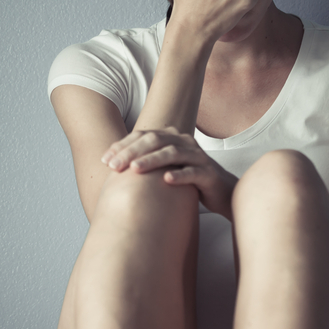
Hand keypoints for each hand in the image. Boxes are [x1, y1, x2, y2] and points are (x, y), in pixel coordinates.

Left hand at [101, 127, 236, 220]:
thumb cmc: (189, 179)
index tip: (105, 160)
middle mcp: (185, 142)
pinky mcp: (209, 174)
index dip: (123, 146)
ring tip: (134, 169)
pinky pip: (193, 172)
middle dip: (132, 152)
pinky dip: (179, 175)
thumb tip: (112, 163)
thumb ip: (145, 161)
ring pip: (172, 154)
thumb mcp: (165, 167)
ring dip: (152, 160)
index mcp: (172, 138)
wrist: (223, 192)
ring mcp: (198, 157)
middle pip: (155, 141)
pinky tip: (165, 180)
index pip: (143, 136)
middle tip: (114, 166)